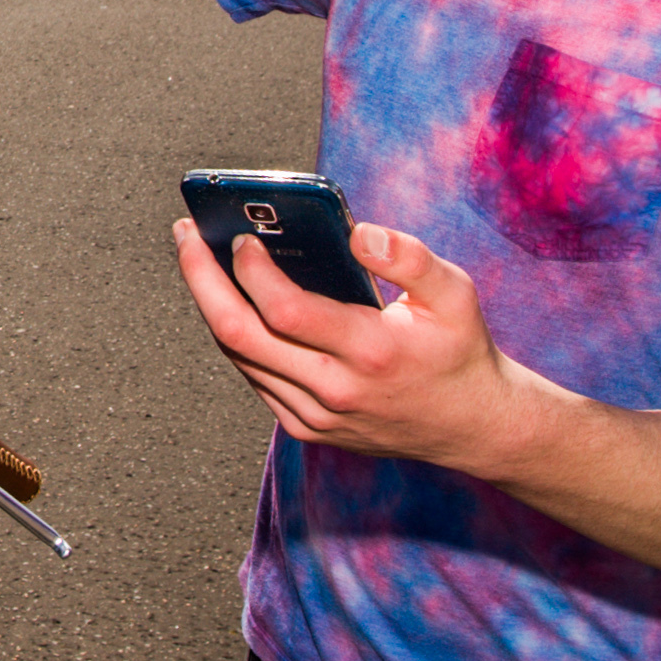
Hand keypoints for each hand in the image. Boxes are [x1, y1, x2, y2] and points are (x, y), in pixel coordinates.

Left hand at [169, 216, 542, 476]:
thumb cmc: (459, 351)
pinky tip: (229, 298)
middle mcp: (335, 391)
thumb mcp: (455, 293)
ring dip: (211, 304)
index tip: (239, 236)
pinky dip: (235, 335)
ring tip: (200, 256)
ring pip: (239, 357)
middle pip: (239, 335)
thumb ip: (409, 257)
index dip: (251, 270)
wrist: (473, 427)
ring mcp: (316, 416)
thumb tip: (357, 232)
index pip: (285, 311)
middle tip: (186, 235)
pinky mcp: (307, 428)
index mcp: (371, 353)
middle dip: (201, 279)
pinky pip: (253, 376)